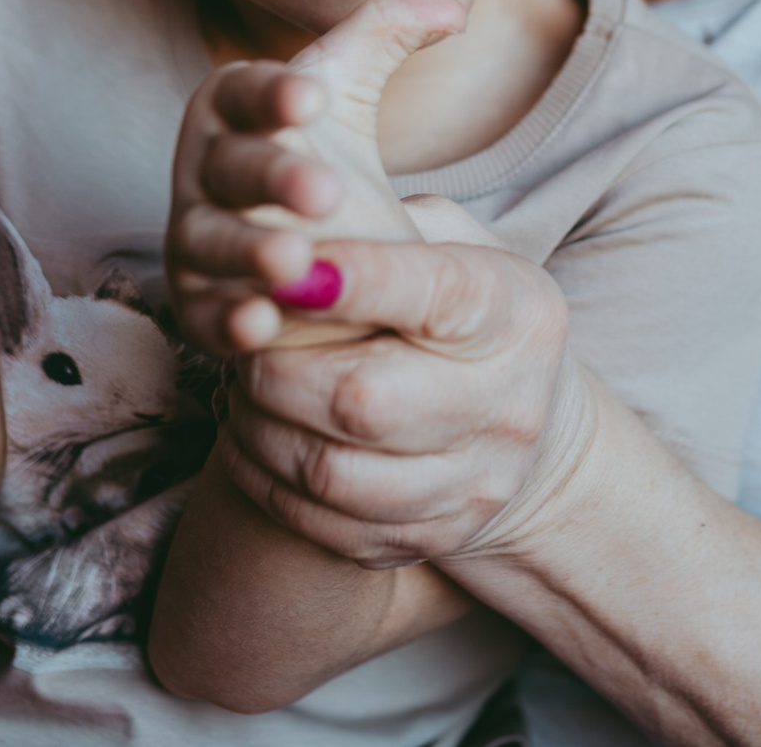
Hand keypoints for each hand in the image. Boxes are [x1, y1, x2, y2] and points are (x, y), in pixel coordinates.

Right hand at [167, 0, 464, 350]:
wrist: (304, 249)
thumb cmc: (322, 153)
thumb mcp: (350, 92)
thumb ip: (387, 34)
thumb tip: (451, 5)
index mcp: (233, 108)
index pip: (244, 92)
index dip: (272, 93)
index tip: (312, 96)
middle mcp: (203, 170)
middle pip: (232, 168)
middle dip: (273, 177)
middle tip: (325, 190)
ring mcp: (195, 238)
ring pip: (213, 241)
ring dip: (249, 252)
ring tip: (295, 261)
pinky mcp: (196, 304)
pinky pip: (205, 312)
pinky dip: (229, 318)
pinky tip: (261, 324)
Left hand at [213, 208, 583, 568]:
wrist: (519, 420)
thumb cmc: (463, 311)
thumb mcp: (456, 245)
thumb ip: (389, 224)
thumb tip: (300, 228)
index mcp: (517, 314)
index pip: (436, 292)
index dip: (357, 279)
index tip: (289, 266)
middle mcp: (507, 405)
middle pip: (364, 400)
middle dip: (276, 367)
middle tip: (243, 334)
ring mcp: (474, 484)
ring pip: (331, 473)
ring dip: (258, 427)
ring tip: (241, 385)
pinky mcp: (432, 536)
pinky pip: (322, 524)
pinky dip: (265, 478)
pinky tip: (252, 436)